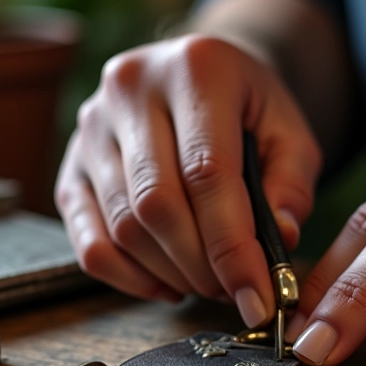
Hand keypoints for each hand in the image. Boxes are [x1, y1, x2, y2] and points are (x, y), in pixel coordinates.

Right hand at [55, 34, 321, 325]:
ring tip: (210, 283)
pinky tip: (168, 283)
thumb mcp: (292, 133)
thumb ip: (293, 185)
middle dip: (202, 266)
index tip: (258, 296)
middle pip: (157, 204)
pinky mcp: (72, 166)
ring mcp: (92, 127)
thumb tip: (281, 241)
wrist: (203, 74)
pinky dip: (130, 277)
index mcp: (196, 69)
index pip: (206, 172)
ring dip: (171, 274)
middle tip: (235, 290)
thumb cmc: (252, 108)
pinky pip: (88, 240)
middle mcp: (131, 89)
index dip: (232, 245)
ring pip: (122, 226)